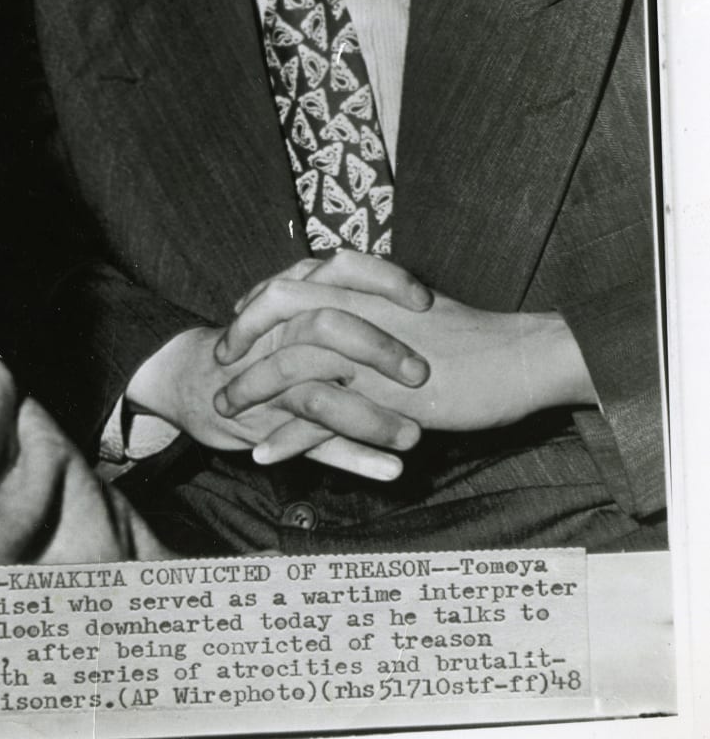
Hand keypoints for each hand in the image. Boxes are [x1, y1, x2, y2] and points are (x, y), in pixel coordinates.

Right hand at [127, 249, 434, 478]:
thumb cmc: (260, 342)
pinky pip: (312, 443)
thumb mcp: (294, 308)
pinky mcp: (269, 426)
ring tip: (416, 437)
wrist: (192, 378)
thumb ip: (340, 297)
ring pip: (322, 397)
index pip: (341, 272)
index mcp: (295, 298)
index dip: (384, 282)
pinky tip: (391, 471)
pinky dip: (353, 458)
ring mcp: (274, 383)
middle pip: (328, 328)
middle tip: (421, 373)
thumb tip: (413, 297)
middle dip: (378, 349)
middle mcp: (281, 334)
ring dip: (372, 418)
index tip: (425, 301)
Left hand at [219, 252, 595, 463]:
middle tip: (219, 361)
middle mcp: (359, 315)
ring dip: (251, 390)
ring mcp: (368, 356)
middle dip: (241, 339)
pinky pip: (322, 419)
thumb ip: (374, 302)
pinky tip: (263, 453)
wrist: (518, 358)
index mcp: (365, 289)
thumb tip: (348, 303)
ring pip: (291, 367)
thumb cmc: (472, 335)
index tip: (237, 318)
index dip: (257, 302)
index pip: (292, 285)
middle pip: (278, 316)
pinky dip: (289, 438)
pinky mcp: (382, 398)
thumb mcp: (413, 307)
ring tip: (225, 411)